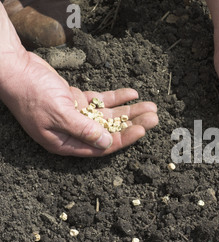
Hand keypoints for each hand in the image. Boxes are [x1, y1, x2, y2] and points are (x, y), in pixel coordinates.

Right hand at [0, 51, 157, 156]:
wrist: (15, 69)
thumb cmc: (31, 93)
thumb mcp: (58, 113)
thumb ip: (83, 129)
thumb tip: (107, 143)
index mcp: (66, 143)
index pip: (102, 146)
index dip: (124, 138)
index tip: (143, 129)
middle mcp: (74, 132)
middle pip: (110, 131)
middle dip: (133, 123)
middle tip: (154, 117)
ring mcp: (76, 115)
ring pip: (109, 115)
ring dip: (129, 111)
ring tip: (151, 106)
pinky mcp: (77, 100)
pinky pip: (102, 101)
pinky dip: (117, 97)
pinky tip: (133, 94)